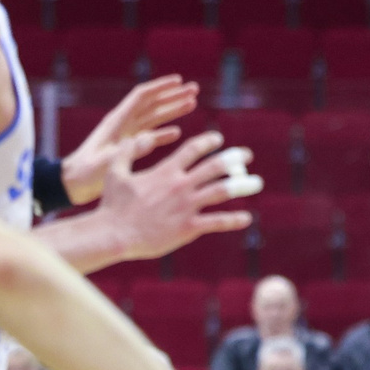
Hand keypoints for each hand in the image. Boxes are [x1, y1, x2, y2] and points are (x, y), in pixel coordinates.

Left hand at [60, 75, 201, 204]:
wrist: (72, 185)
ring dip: (172, 111)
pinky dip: (163, 133)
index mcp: (117, 121)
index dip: (161, 87)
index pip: (142, 96)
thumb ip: (129, 150)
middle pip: (152, 104)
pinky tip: (176, 132)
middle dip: (173, 96)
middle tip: (194, 90)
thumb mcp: (108, 161)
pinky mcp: (127, 148)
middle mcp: (123, 124)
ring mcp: (126, 135)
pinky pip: (149, 136)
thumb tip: (152, 138)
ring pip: (153, 118)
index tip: (179, 81)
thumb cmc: (85, 173)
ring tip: (192, 104)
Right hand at [85, 129, 262, 263]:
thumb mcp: (116, 171)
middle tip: (247, 155)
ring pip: (222, 191)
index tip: (218, 139)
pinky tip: (247, 218)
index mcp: (165, 171)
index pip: (193, 149)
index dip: (208, 142)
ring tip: (257, 182)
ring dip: (242, 185)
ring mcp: (186, 206)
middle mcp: (180, 185)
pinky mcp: (188, 227)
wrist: (114, 233)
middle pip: (215, 167)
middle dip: (234, 158)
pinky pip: (217, 222)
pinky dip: (234, 220)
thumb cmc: (112, 204)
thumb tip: (142, 136)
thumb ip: (130, 151)